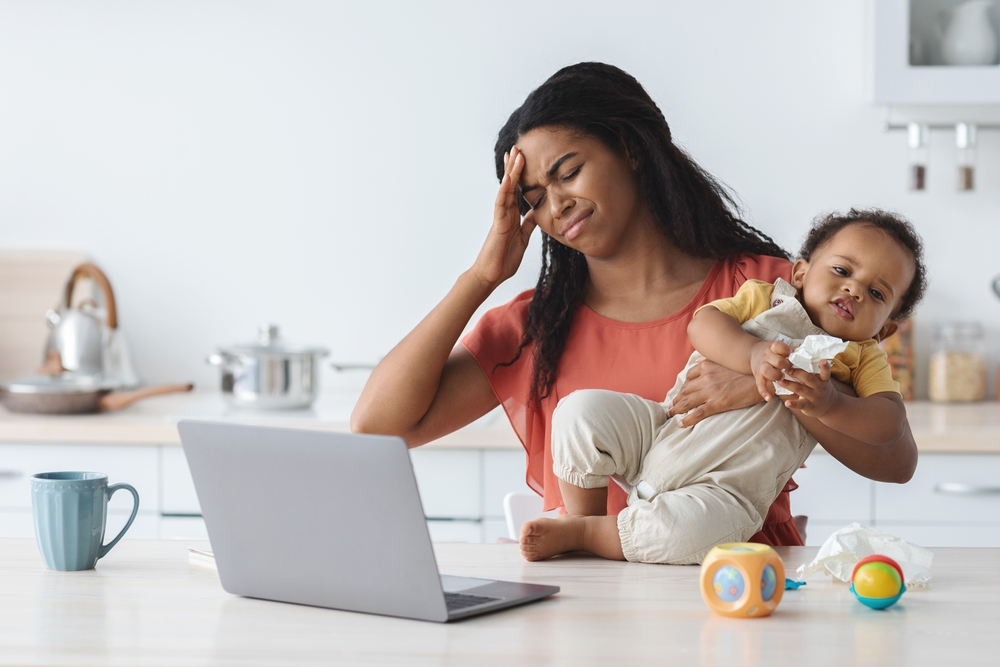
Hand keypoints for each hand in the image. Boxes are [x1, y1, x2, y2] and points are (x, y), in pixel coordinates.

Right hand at [470, 146, 537, 287]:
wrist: (492, 275)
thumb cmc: (504, 259)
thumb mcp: (523, 238)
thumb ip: (528, 224)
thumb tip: (536, 213)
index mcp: (512, 215)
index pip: (518, 191)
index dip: (522, 175)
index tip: (525, 159)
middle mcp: (505, 213)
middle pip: (511, 185)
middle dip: (515, 167)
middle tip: (518, 147)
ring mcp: (500, 216)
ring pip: (506, 189)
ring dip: (511, 172)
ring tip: (515, 154)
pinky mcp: (498, 223)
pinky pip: (501, 203)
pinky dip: (505, 189)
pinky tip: (509, 177)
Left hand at [670, 359, 763, 427]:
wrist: (761, 378)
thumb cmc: (746, 371)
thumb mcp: (726, 362)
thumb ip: (712, 362)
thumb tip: (701, 361)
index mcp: (707, 367)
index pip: (688, 378)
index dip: (682, 387)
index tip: (679, 394)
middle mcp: (706, 378)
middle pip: (685, 390)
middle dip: (676, 400)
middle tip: (671, 407)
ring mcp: (711, 391)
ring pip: (687, 402)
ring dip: (676, 409)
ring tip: (671, 415)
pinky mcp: (718, 403)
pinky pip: (698, 413)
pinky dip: (687, 419)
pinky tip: (681, 424)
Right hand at [749, 340, 793, 401]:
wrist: (753, 353)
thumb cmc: (773, 352)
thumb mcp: (780, 349)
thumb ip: (792, 352)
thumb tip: (810, 355)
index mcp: (773, 348)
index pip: (779, 346)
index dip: (786, 351)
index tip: (792, 354)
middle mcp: (766, 357)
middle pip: (777, 361)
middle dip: (786, 366)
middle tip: (790, 369)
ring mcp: (761, 367)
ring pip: (767, 371)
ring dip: (776, 376)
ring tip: (782, 379)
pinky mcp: (758, 377)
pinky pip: (760, 385)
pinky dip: (764, 392)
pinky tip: (769, 398)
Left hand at [778, 360, 839, 417]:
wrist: (830, 406)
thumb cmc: (820, 387)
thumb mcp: (820, 379)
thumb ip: (812, 371)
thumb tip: (798, 355)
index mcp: (822, 379)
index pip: (825, 372)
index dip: (824, 367)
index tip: (823, 360)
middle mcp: (820, 387)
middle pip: (809, 379)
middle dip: (799, 374)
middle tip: (788, 369)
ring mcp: (814, 397)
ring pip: (801, 390)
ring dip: (790, 385)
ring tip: (780, 381)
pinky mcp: (809, 406)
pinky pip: (801, 404)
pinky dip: (794, 404)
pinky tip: (787, 403)